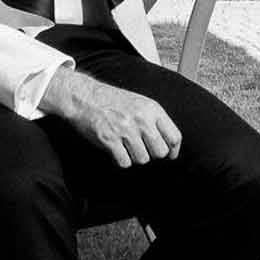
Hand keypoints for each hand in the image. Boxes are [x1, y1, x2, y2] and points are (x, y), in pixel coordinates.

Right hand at [39, 67, 181, 167]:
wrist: (85, 97)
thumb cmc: (112, 101)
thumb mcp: (140, 103)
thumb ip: (155, 120)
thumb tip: (168, 144)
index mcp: (152, 109)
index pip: (175, 137)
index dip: (173, 150)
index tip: (169, 155)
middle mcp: (142, 120)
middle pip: (160, 152)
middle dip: (152, 154)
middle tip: (141, 148)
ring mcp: (126, 130)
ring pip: (143, 159)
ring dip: (134, 156)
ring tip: (126, 146)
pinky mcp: (110, 140)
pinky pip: (125, 162)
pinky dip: (121, 160)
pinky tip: (116, 150)